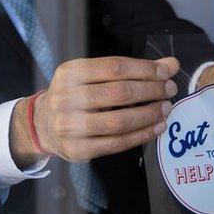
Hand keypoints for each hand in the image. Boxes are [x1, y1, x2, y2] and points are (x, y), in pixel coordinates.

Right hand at [11, 56, 178, 164]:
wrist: (42, 124)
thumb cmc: (74, 95)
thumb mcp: (92, 75)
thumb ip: (130, 69)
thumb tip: (171, 64)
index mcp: (70, 73)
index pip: (114, 67)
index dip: (144, 69)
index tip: (165, 72)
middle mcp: (66, 98)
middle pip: (119, 93)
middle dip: (151, 90)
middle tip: (169, 90)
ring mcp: (70, 126)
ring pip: (120, 121)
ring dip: (149, 115)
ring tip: (165, 108)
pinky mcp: (77, 149)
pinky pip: (117, 143)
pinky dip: (142, 135)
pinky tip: (156, 127)